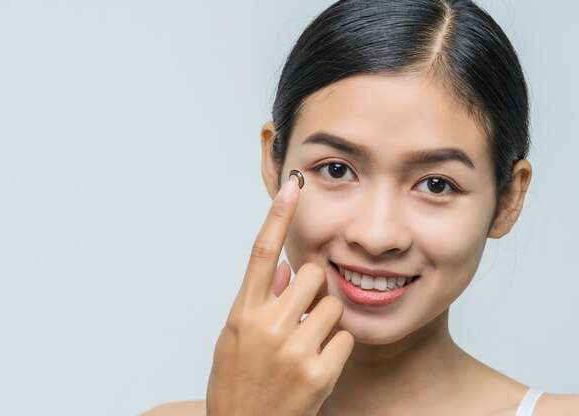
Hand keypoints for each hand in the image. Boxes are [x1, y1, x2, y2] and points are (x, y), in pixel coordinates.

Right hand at [206, 173, 354, 415]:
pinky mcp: (319, 372)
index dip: (278, 216)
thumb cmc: (237, 384)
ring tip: (306, 344)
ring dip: (325, 319)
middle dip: (311, 289)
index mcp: (242, 314)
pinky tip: (317, 364)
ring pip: (331, 304)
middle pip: (309, 274)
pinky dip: (335, 346)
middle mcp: (266, 326)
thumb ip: (258, 300)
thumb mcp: (235, 339)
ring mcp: (293, 349)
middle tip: (301, 314)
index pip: (261, 252)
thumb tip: (282, 267)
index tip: (293, 186)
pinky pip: (344, 336)